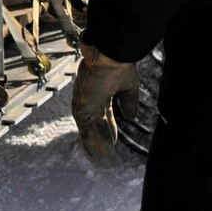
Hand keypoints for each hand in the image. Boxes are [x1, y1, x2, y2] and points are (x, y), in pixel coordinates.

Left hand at [71, 44, 139, 160]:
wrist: (108, 53)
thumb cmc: (118, 63)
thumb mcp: (128, 86)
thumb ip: (128, 101)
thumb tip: (131, 117)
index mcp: (101, 92)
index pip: (105, 114)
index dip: (109, 127)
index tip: (113, 139)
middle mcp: (90, 98)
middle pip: (96, 123)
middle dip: (101, 137)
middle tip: (106, 152)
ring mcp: (83, 102)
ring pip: (89, 128)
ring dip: (95, 143)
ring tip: (101, 157)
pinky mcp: (80, 107)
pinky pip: (85, 129)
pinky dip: (90, 142)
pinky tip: (96, 153)